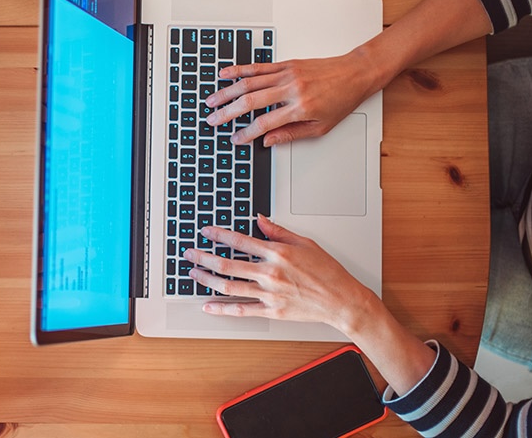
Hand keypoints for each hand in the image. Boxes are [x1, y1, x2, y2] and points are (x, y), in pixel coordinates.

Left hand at [182, 215, 376, 332]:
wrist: (342, 300)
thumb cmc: (328, 272)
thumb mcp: (306, 243)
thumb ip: (278, 231)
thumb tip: (259, 220)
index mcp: (278, 253)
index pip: (240, 241)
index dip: (219, 235)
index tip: (206, 232)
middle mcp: (270, 273)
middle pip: (227, 264)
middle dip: (204, 257)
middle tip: (189, 253)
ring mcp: (269, 294)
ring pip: (229, 286)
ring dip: (207, 280)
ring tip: (193, 274)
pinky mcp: (271, 311)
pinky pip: (241, 310)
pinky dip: (222, 309)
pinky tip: (208, 305)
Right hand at [204, 52, 378, 146]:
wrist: (355, 73)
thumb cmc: (342, 99)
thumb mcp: (321, 127)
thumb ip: (292, 134)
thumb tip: (268, 141)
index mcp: (300, 107)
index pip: (265, 123)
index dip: (246, 133)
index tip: (235, 139)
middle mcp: (291, 89)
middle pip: (250, 102)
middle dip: (227, 112)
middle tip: (212, 120)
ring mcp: (287, 74)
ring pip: (249, 82)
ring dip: (227, 92)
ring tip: (211, 100)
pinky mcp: (286, 64)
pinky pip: (258, 67)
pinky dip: (239, 70)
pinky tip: (225, 74)